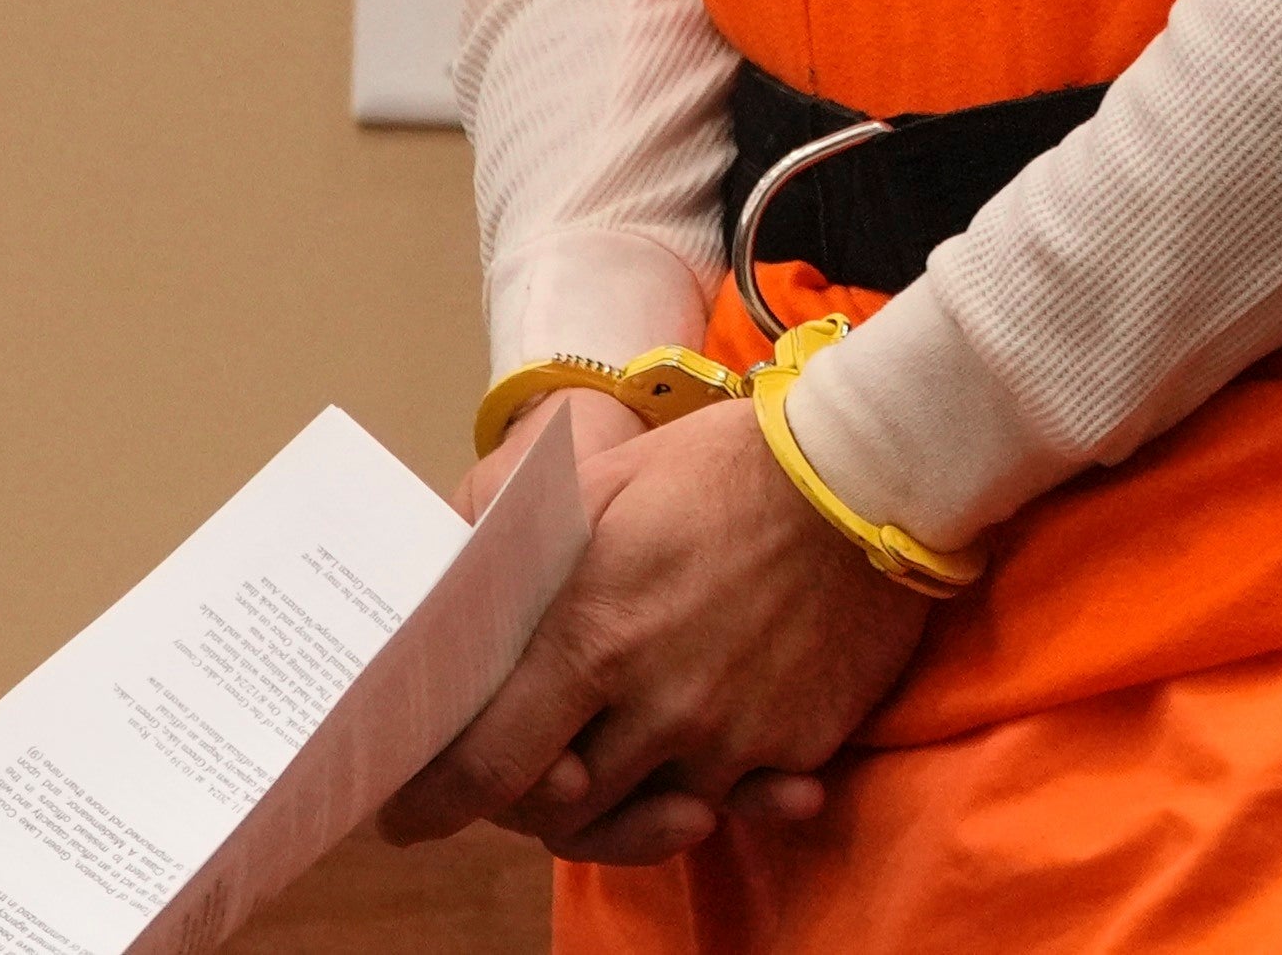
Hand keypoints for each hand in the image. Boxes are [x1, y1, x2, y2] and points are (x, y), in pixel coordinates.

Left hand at [383, 398, 931, 866]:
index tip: (408, 817)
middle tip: (529, 778)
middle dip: (531, 803)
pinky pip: (739, 800)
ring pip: (647, 815)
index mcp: (589, 638)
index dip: (433, 805)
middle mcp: (654, 705)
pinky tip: (716, 761)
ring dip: (622, 802)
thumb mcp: (597, 480)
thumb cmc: (725, 463)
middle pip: (560, 812)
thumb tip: (439, 596)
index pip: (484, 768)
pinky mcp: (798, 744)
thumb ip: (510, 548)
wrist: (872, 466)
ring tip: (619, 766)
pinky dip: (721, 792)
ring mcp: (732, 735)